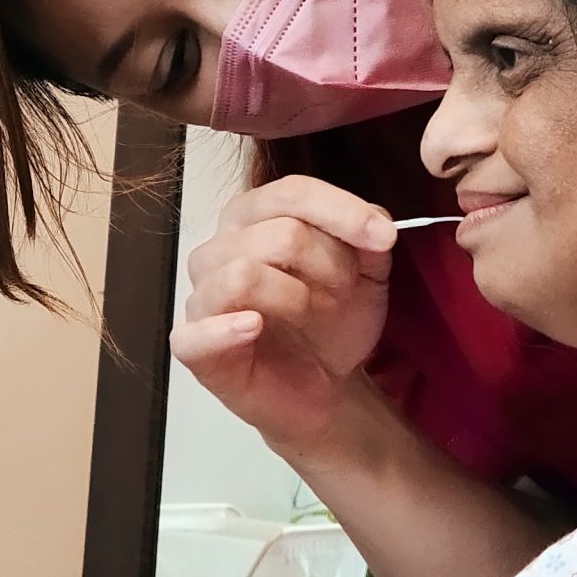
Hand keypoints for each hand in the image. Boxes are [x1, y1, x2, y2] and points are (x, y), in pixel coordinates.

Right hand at [170, 175, 395, 459]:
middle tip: (345, 292)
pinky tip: (254, 327)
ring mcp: (203, 296)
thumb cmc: (332, 321)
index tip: (383, 237)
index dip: (341, 211)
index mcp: (255, 216)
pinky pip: (194, 332)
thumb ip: (370, 238)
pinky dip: (226, 329)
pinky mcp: (193, 346)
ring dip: (295, 298)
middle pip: (279, 233)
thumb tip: (378, 221)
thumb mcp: (368, 273)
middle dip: (329, 265)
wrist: (325, 383)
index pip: (292, 192)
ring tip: (311, 314)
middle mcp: (221, 248)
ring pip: (242, 273)